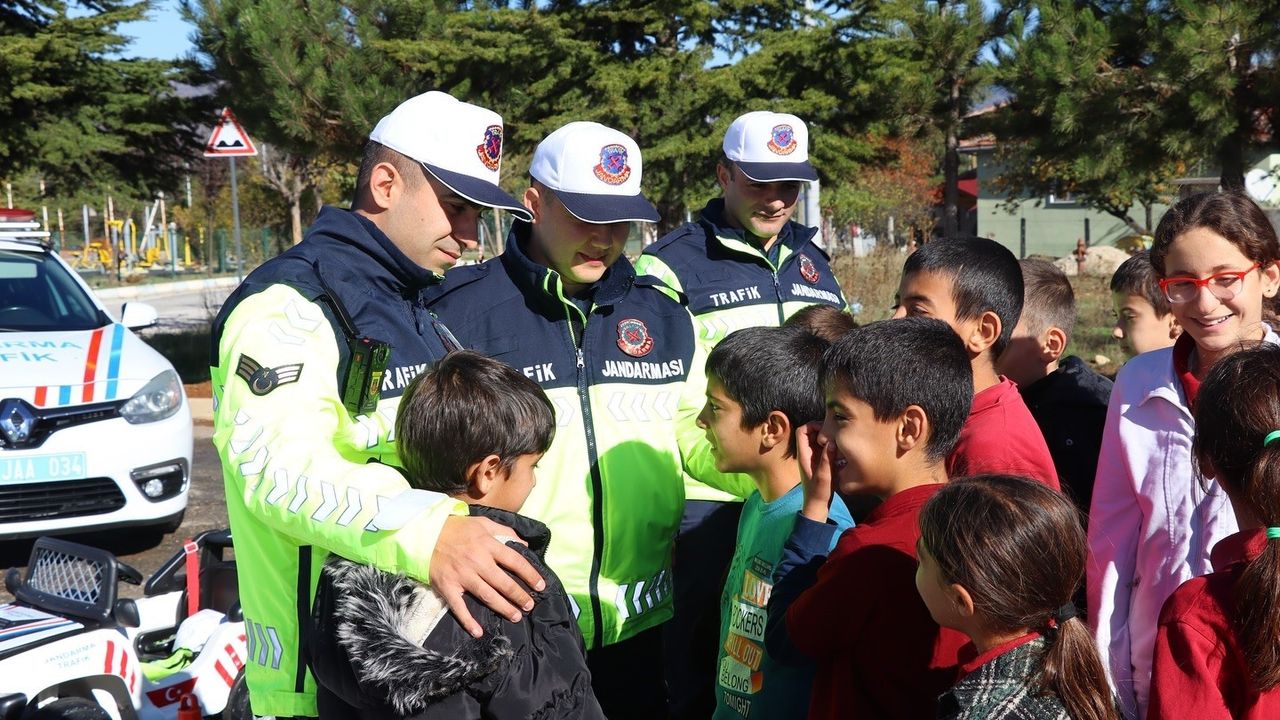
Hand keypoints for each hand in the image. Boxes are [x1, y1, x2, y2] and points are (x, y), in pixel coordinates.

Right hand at [430, 515, 545, 637]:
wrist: (424, 533)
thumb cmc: (457, 528)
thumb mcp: (483, 523)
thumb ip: (505, 531)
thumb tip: (524, 543)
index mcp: (487, 545)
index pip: (515, 561)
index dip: (530, 575)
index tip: (540, 586)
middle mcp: (477, 562)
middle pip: (504, 583)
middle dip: (519, 596)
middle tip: (530, 605)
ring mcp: (462, 576)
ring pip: (487, 596)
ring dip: (503, 608)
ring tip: (516, 616)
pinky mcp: (448, 587)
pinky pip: (459, 607)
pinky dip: (468, 621)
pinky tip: (479, 632)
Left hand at [796, 422, 833, 523]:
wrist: (817, 507)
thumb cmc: (818, 493)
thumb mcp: (823, 476)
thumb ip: (826, 459)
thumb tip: (831, 442)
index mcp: (804, 455)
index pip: (802, 431)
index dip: (812, 425)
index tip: (826, 428)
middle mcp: (807, 454)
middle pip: (810, 433)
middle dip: (822, 429)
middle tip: (835, 431)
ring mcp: (814, 458)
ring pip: (818, 440)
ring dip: (827, 437)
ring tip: (839, 438)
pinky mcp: (821, 463)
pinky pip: (824, 448)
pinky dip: (831, 445)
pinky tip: (840, 448)